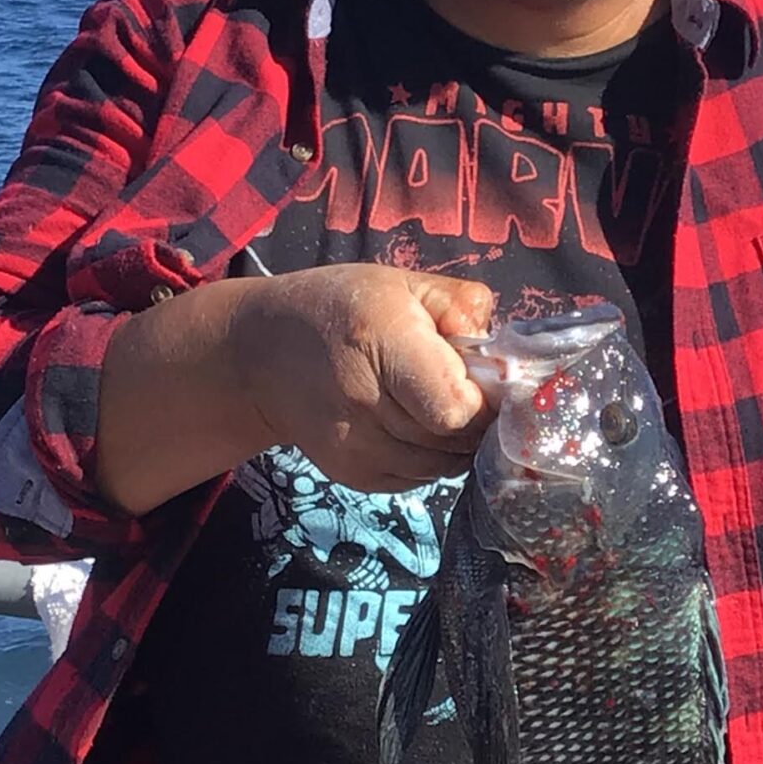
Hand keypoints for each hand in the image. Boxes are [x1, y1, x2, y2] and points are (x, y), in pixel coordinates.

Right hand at [233, 264, 496, 493]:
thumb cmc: (342, 309)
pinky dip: (431, 457)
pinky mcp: (353, 477)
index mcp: (379, 343)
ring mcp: (354, 449)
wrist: (261, 357)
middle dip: (476, 419)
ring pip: (442, 466)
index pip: (454, 407)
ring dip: (457, 441)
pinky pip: (420, 479)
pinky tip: (415, 425)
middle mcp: (362, 403)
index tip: (481, 378)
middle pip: (454, 439)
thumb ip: (461, 306)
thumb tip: (501, 354)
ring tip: (439, 405)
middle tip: (467, 389)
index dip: (482, 399)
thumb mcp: (402, 284)